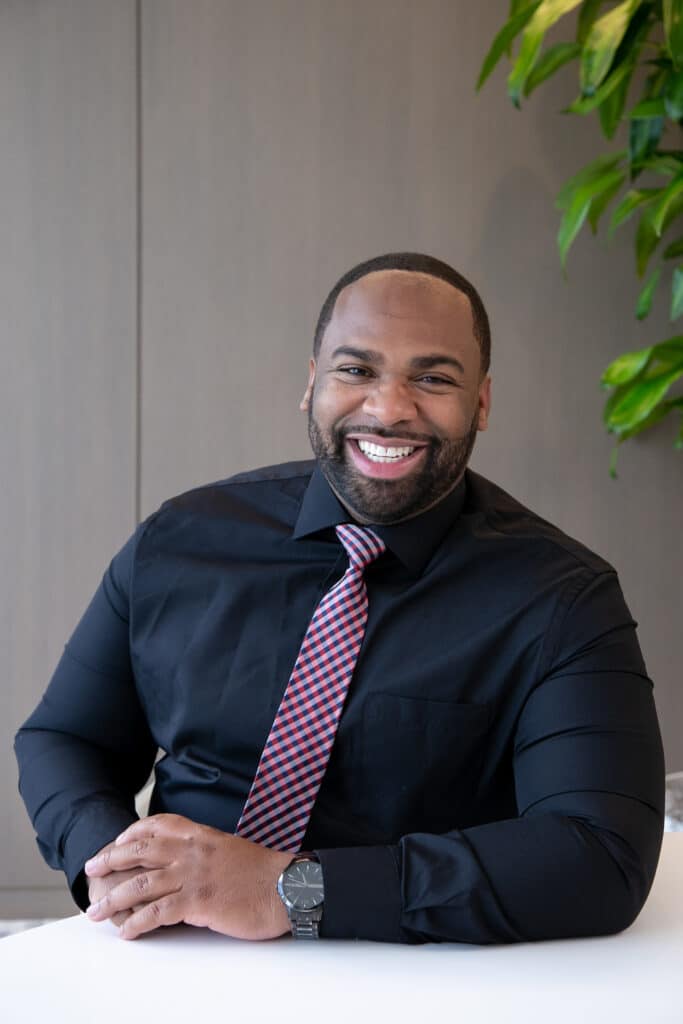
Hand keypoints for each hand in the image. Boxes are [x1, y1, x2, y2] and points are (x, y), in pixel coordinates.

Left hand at [84, 813, 291, 940]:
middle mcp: (192, 850)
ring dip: (114, 898)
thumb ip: (202, 850)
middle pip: (140, 850)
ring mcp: (193, 875)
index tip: (117, 843)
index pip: (157, 824)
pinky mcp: (198, 902)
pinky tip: (126, 931)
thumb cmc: (261, 872)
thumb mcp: (228, 848)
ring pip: (141, 884)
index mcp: (200, 834)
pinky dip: (137, 923)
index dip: (132, 833)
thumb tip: (182, 861)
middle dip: (111, 861)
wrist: (286, 886)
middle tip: (92, 870)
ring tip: (96, 911)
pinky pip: (157, 913)